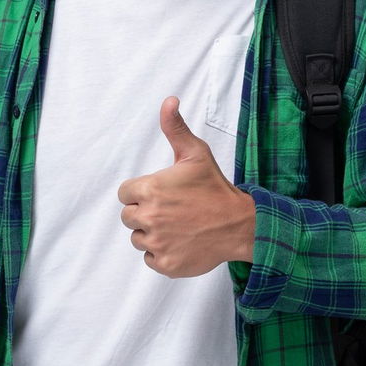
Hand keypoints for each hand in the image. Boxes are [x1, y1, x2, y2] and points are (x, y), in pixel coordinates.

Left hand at [116, 96, 255, 277]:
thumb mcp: (195, 153)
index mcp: (150, 190)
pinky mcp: (165, 264)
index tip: (161, 193)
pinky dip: (162, 253)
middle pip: (128, 216)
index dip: (141, 192)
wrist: (240, 224)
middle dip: (144, 212)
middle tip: (171, 210)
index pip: (124, 194)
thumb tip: (169, 100)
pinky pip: (150, 259)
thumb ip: (175, 128)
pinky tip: (181, 242)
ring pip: (138, 238)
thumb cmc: (215, 188)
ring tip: (178, 225)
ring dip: (152, 233)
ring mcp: (157, 244)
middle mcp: (149, 218)